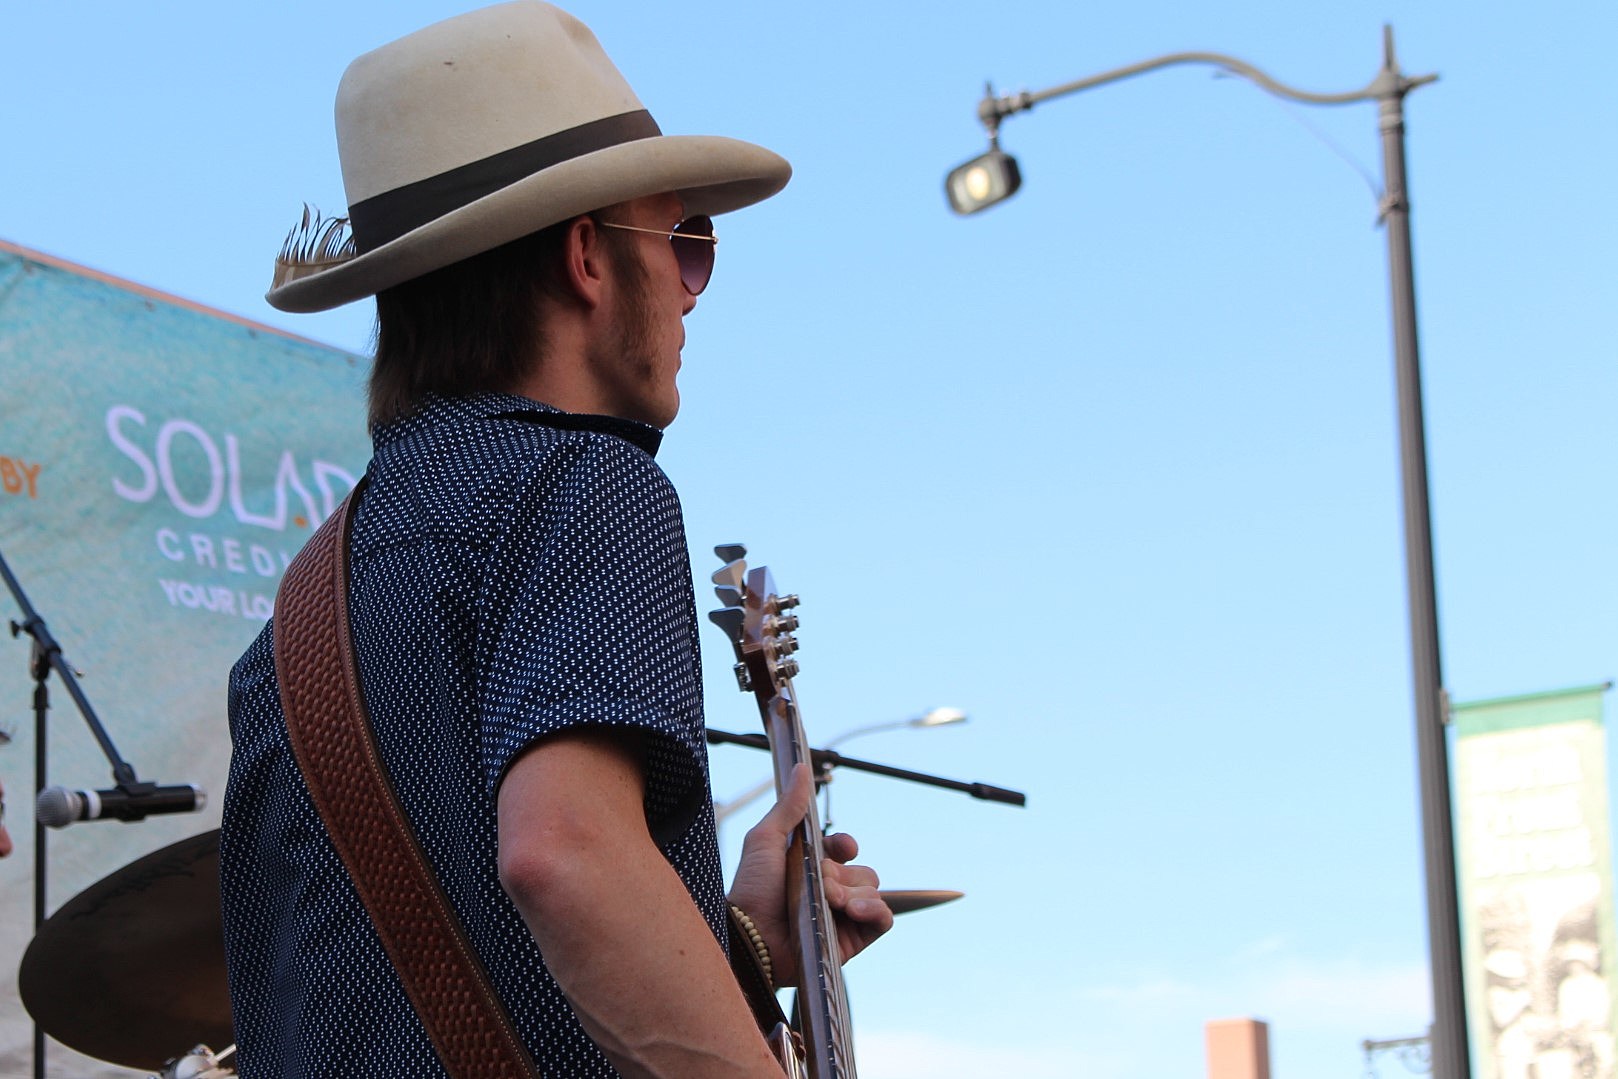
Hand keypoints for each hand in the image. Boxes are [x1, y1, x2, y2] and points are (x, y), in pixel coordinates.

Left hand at [727, 764, 893, 985]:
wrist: (751, 936)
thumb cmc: (752, 889)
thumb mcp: (765, 838)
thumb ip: (789, 806)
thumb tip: (801, 767)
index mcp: (813, 868)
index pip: (846, 851)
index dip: (846, 846)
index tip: (842, 847)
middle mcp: (831, 891)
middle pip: (863, 871)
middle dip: (843, 874)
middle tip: (820, 883)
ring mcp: (843, 917)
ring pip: (872, 891)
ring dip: (852, 893)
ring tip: (827, 901)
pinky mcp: (852, 941)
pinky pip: (883, 919)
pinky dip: (874, 910)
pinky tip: (851, 910)